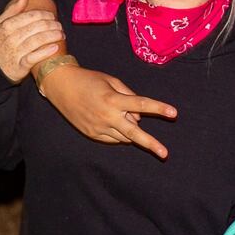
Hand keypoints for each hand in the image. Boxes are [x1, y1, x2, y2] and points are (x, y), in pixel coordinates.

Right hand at [0, 0, 64, 82]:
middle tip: (59, 25)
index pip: (30, 16)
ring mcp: (15, 52)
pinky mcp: (19, 66)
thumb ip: (12, 10)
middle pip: (37, 27)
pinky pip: (34, 58)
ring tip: (61, 34)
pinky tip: (55, 47)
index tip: (52, 16)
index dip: (44, 15)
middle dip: (52, 24)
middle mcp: (10, 38)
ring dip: (52, 36)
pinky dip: (45, 52)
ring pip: (37, 41)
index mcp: (6, 26)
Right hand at [40, 65, 177, 158]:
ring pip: (124, 137)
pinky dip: (119, 133)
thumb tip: (139, 118)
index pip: (141, 104)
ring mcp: (98, 128)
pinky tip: (112, 121)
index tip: (174, 113)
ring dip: (130, 129)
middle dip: (151, 144)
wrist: (60, 86)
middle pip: (134, 133)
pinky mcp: (92, 134)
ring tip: (120, 114)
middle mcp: (107, 116)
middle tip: (165, 154)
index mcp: (113, 100)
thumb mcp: (111, 81)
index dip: (159, 108)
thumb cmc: (89, 80)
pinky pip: (113, 139)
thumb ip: (129, 96)